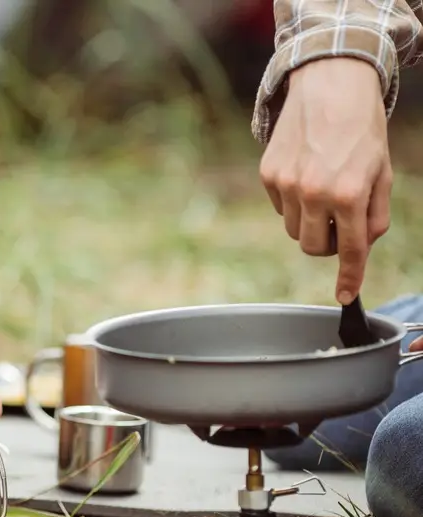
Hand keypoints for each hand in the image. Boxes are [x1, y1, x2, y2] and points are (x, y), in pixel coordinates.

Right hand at [259, 58, 391, 304]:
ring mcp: (286, 185)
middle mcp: (315, 192)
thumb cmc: (362, 129)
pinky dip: (294, 202)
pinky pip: (280, 208)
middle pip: (314, 248)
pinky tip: (305, 173)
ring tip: (322, 191)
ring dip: (310, 222)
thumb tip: (360, 246)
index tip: (346, 297)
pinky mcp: (268, 175)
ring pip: (295, 230)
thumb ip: (374, 215)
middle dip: (328, 243)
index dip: (350, 278)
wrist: (330, 85)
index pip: (351, 249)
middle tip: (339, 221)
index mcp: (350, 193)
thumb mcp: (382, 172)